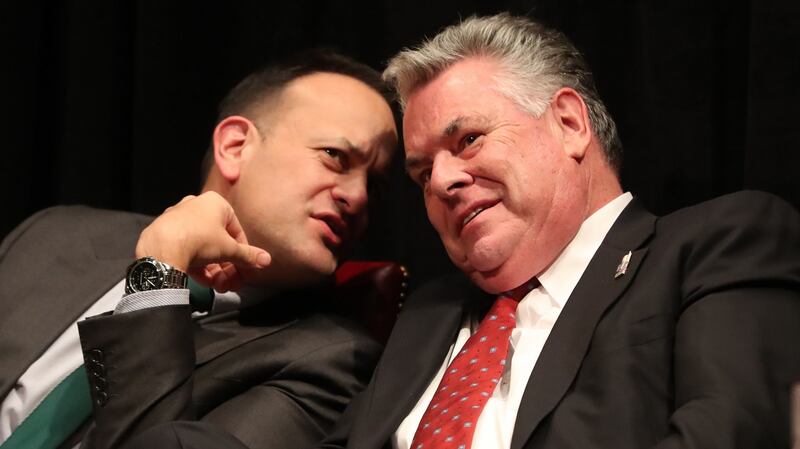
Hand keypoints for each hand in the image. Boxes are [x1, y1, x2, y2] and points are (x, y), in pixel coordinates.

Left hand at [135, 192, 270, 291]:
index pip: (236, 231)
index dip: (243, 253)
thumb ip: (248, 255)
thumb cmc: (199, 239)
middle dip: (227, 266)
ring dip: (214, 269)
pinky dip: (197, 266)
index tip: (245, 268)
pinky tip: (204, 282)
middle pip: (219, 241)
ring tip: (218, 286)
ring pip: (203, 248)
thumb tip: (266, 260)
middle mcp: (196, 206)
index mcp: (215, 203)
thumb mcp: (230, 249)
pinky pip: (187, 250)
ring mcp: (178, 220)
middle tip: (231, 282)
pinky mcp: (165, 234)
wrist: (162, 247)